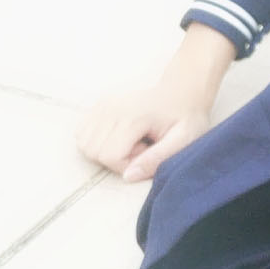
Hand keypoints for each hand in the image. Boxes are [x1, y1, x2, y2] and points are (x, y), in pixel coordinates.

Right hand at [76, 82, 213, 183]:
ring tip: (131, 141)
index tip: (146, 153)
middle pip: (94, 151)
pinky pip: (83, 133)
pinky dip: (97, 141)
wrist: (182, 92)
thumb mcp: (182, 141)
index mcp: (133, 117)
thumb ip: (156, 160)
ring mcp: (103, 104)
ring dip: (106, 150)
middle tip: (140, 148)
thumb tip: (128, 176)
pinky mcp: (100, 104)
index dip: (126, 164)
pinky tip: (120, 136)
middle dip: (116, 159)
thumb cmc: (186, 118)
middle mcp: (112, 107)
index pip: (109, 156)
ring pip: (84, 143)